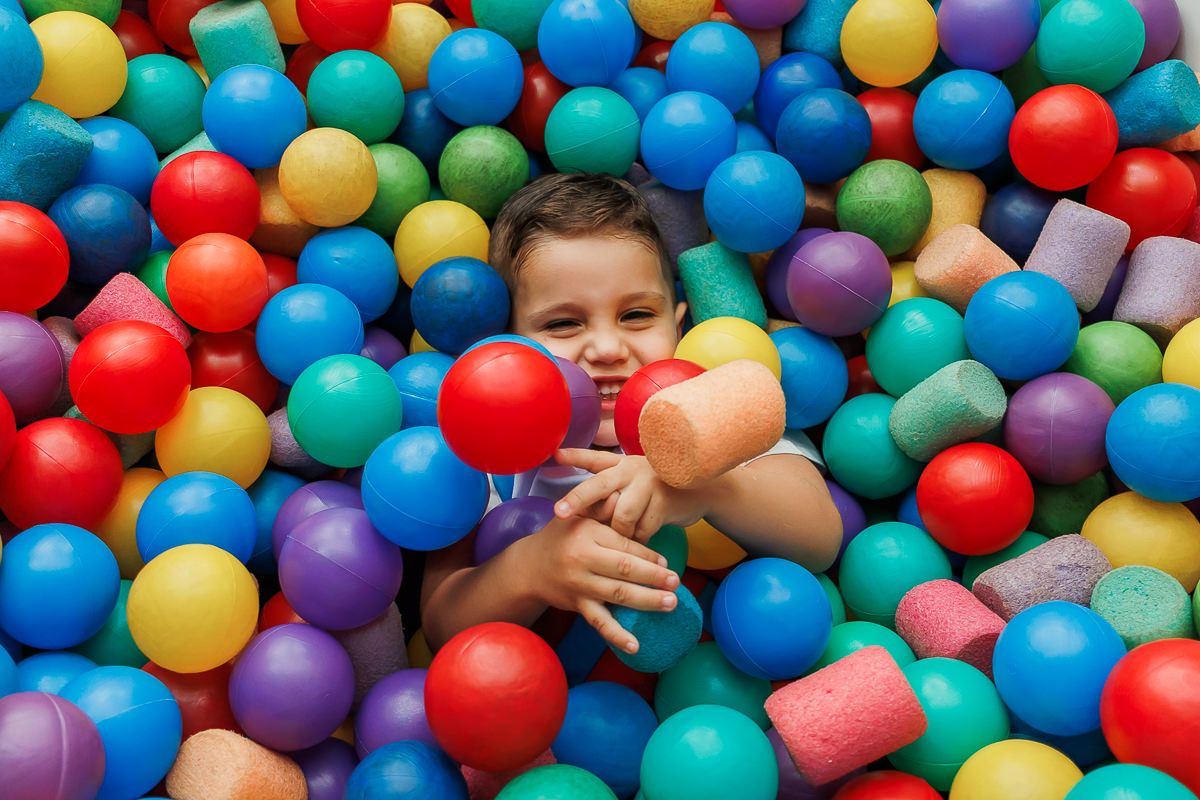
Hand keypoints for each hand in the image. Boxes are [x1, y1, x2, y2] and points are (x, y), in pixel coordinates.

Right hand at [524, 515, 679, 653]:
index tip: (666, 563)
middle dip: (653, 577)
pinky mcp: (577, 605)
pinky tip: (635, 646)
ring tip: (670, 604)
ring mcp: (580, 585)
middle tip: (676, 583)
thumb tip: (625, 494)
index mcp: (587, 533)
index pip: (624, 544)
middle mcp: (582, 559)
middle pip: (624, 569)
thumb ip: (603, 507)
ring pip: (617, 595)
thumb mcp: (579, 515)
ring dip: (646, 601)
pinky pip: (599, 622)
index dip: (648, 555)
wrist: (530, 567)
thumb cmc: (562, 536)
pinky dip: (617, 635)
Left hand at [553, 449, 709, 541]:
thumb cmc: (659, 491)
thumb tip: (584, 515)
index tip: (554, 456)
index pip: (594, 459)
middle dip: (577, 499)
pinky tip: (641, 543)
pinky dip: (638, 541)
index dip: (574, 456)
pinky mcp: (664, 502)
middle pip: (598, 485)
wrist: (703, 491)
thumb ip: (612, 492)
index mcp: (621, 465)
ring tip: (622, 539)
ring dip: (619, 532)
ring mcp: (648, 485)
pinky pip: (641, 529)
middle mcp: (632, 470)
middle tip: (560, 513)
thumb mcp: (634, 483)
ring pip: (621, 515)